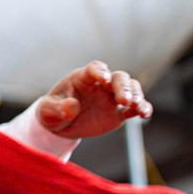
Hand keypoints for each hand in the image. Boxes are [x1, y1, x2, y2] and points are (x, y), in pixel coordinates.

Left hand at [36, 61, 152, 138]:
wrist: (60, 125)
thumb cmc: (52, 112)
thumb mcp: (47, 111)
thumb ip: (57, 108)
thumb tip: (72, 107)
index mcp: (83, 78)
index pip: (95, 68)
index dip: (100, 71)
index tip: (104, 78)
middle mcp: (101, 85)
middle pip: (119, 78)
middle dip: (124, 87)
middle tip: (124, 100)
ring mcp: (111, 98)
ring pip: (131, 89)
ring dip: (137, 95)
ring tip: (136, 106)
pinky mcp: (118, 113)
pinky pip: (134, 108)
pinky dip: (142, 109)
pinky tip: (144, 114)